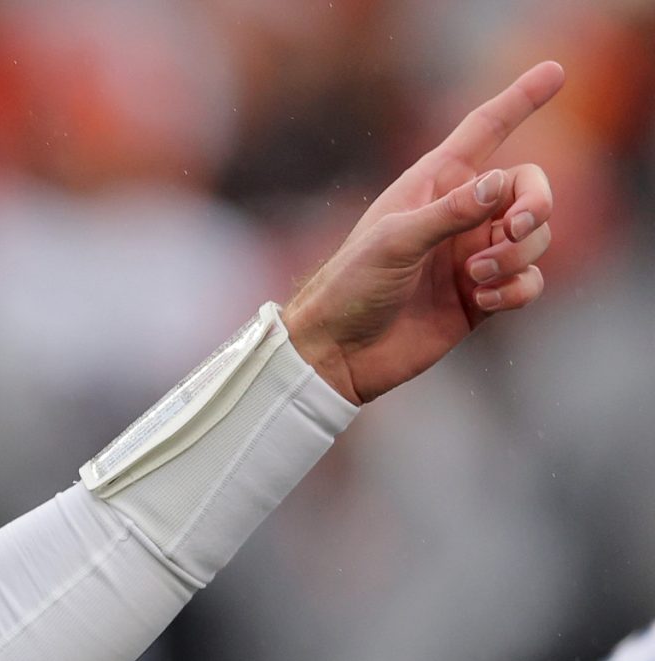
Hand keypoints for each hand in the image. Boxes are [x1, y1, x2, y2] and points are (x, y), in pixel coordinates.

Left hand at [285, 61, 562, 404]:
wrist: (337, 354)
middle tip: (514, 227)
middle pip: (530, 188)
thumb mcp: (394, 241)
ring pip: (536, 237)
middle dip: (536, 202)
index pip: (485, 130)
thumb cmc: (350, 288)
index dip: (520, 100)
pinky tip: (483, 300)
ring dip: (518, 253)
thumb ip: (450, 212)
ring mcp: (473, 255)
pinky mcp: (482, 296)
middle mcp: (460, 215)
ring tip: (474, 277)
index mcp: (433, 185)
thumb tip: (502, 183)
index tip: (556, 72)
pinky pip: (529, 281)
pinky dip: (518, 287)